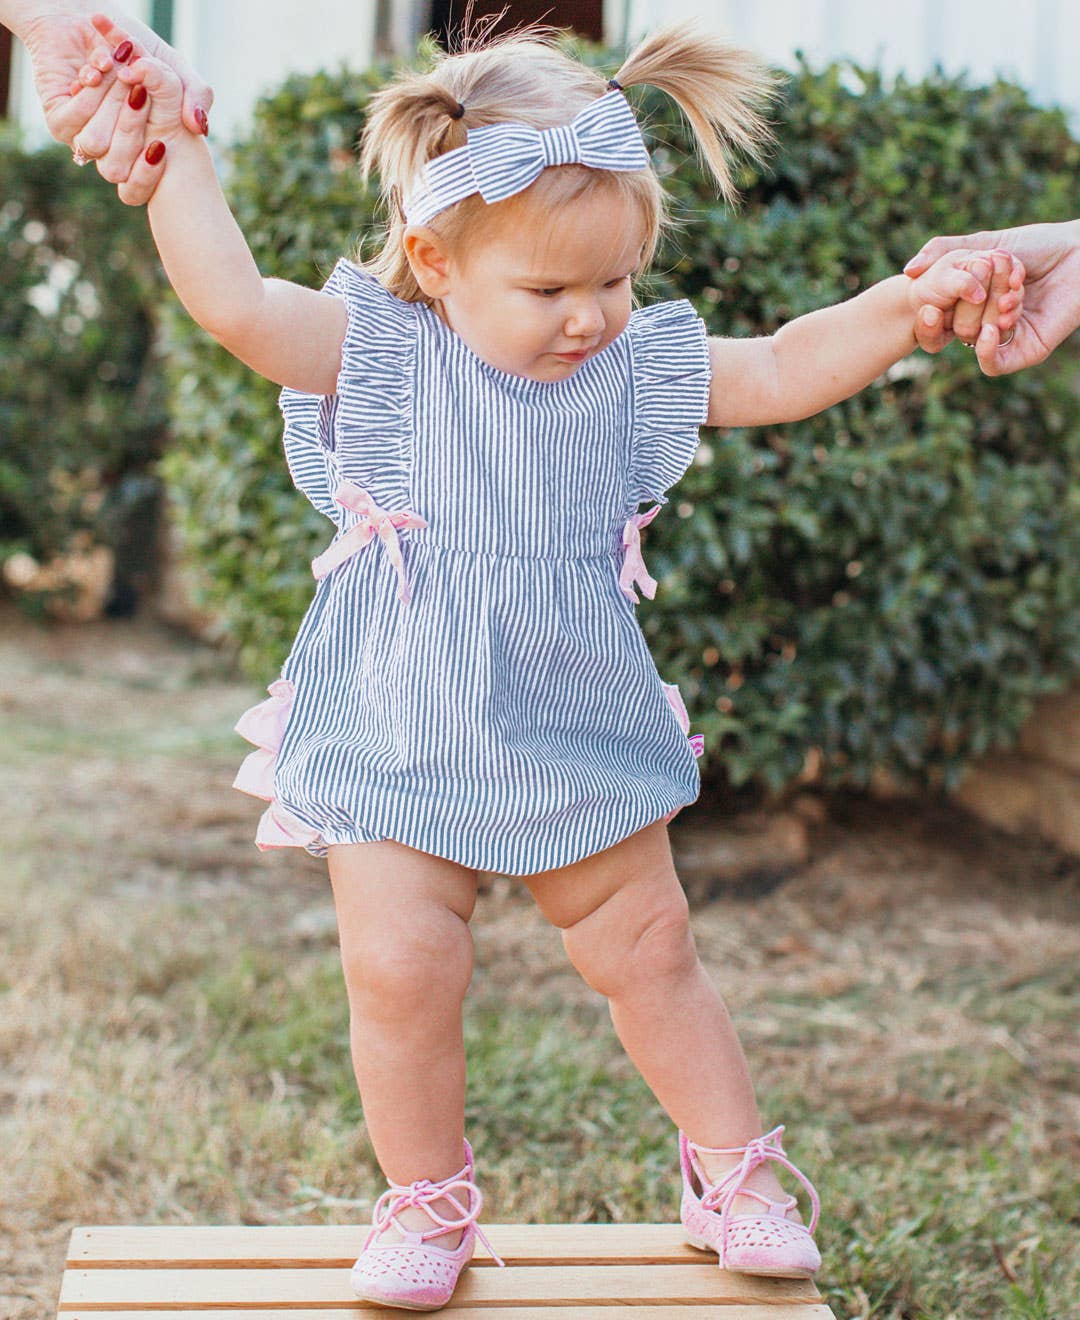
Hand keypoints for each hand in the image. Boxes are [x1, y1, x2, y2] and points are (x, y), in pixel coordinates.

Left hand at [15, 3, 210, 202]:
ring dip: (111, 106)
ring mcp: (82, 138)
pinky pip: (75, 118)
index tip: (159, 146)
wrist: (91, 19)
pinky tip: (94, 72)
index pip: (136, 191)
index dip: (146, 177)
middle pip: (116, 168)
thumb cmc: (137, 49)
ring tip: (117, 75)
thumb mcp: (176, 70)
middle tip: (137, 90)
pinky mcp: (59, 119)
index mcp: (139, 154)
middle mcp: (110, 152)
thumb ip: (196, 95)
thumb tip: (198, 126)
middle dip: (132, 126)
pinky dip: (89, 93)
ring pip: (96, 143)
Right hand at [905, 222, 1079, 374]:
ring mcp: (1007, 338)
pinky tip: (993, 328)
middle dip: (973, 299)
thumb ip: (945, 250)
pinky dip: (988, 351)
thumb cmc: (1040, 244)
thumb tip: (908, 270)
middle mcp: (988, 321)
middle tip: (996, 273)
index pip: (940, 317)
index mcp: (974, 302)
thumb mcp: (985, 242)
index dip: (930, 312)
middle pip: (958, 326)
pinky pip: (994, 365)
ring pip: (975, 341)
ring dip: (988, 314)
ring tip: (1012, 291)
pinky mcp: (1027, 350)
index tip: (926, 298)